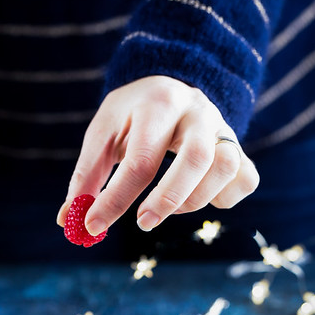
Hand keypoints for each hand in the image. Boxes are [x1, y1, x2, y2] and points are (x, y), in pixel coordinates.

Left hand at [57, 76, 258, 234]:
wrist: (168, 89)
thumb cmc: (130, 118)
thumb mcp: (103, 135)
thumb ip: (87, 176)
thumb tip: (68, 220)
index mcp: (158, 104)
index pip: (140, 160)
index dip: (115, 199)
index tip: (92, 225)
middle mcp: (197, 112)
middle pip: (196, 159)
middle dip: (167, 199)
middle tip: (141, 223)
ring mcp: (223, 128)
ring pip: (226, 168)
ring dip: (194, 200)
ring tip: (165, 207)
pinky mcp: (238, 147)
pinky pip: (246, 179)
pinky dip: (224, 198)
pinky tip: (196, 198)